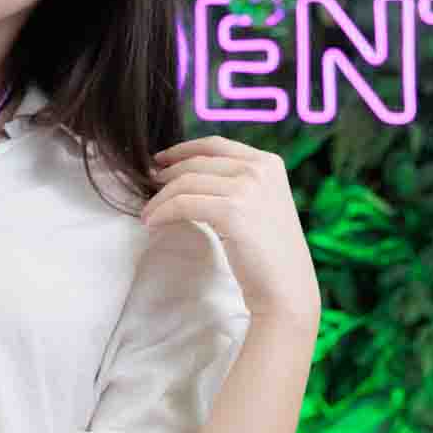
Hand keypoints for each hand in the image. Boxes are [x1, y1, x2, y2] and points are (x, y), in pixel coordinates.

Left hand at [142, 136, 320, 326]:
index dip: (182, 150)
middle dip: (167, 175)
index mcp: (268, 162)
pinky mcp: (232, 211)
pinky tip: (152, 223)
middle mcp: (260, 169)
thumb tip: (185, 171)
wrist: (285, 287)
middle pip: (196, 163)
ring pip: (185, 183)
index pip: (215, 145)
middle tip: (148, 188)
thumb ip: (235, 182)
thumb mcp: (259, 204)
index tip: (160, 160)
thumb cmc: (267, 251)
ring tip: (147, 213)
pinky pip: (182, 204)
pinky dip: (162, 212)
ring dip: (159, 199)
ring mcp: (247, 188)